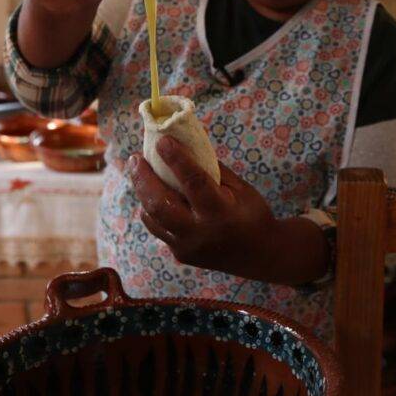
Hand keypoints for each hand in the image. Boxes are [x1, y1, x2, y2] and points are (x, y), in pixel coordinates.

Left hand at [130, 137, 275, 271]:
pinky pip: (158, 229)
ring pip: (152, 218)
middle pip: (160, 204)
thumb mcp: (240, 189)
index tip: (161, 140)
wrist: (261, 255)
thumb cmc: (253, 214)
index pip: (193, 182)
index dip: (176, 159)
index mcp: (220, 212)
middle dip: (143, 179)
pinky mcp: (180, 254)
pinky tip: (151, 196)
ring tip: (138, 173)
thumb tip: (186, 145)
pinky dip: (152, 210)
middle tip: (134, 159)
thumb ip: (213, 170)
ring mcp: (187, 246)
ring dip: (142, 193)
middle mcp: (200, 231)